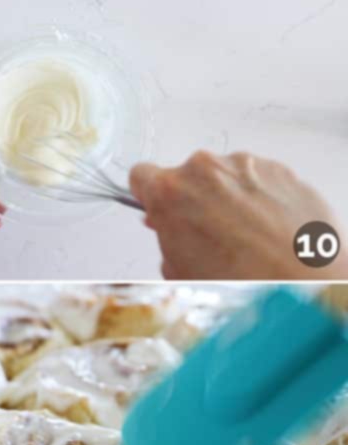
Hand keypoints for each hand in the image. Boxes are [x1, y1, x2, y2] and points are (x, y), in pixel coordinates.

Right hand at [130, 151, 347, 278]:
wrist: (303, 278)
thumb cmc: (241, 278)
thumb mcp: (180, 269)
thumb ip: (167, 239)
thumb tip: (172, 229)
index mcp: (169, 192)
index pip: (141, 176)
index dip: (148, 195)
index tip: (157, 207)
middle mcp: (205, 169)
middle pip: (187, 176)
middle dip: (193, 200)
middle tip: (207, 235)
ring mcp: (245, 165)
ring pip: (224, 176)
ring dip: (228, 198)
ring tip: (245, 236)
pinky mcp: (280, 169)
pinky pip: (259, 178)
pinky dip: (260, 198)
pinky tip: (269, 230)